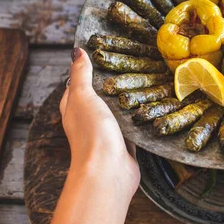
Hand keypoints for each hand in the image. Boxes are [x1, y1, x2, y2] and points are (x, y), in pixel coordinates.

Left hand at [60, 48, 138, 184]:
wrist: (108, 171)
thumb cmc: (91, 133)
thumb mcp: (83, 96)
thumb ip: (81, 75)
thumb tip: (77, 51)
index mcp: (73, 109)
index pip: (77, 84)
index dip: (87, 70)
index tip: (103, 53)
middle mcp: (88, 121)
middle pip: (100, 97)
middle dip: (112, 84)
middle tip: (130, 64)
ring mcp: (107, 133)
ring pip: (118, 111)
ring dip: (128, 100)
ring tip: (145, 79)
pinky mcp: (125, 144)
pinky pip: (132, 126)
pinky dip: (139, 117)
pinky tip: (150, 106)